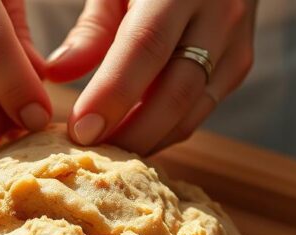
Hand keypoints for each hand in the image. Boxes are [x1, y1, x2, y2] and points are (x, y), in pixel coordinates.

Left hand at [47, 0, 256, 154]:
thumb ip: (92, 28)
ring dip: (147, 141)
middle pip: (175, 92)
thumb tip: (57, 74)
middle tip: (91, 157)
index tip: (80, 131)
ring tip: (107, 157)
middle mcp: (218, 14)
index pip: (145, 47)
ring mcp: (235, 44)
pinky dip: (164, 132)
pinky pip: (199, 111)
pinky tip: (132, 141)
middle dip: (131, 133)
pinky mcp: (238, 66)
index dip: (113, 93)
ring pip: (191, 111)